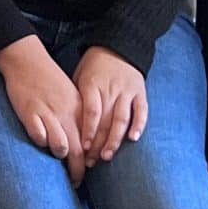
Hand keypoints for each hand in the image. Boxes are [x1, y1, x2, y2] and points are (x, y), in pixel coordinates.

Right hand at [0, 36, 86, 184]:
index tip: (88, 171)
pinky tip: (38, 140)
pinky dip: (40, 142)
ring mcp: (48, 113)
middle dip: (78, 171)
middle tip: (76, 183)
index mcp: (79, 109)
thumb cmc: (49, 80)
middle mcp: (67, 113)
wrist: (27, 60)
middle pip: (79, 151)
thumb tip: (84, 144)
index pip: (92, 142)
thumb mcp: (71, 96)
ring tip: (55, 160)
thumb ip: (78, 118)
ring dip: (59, 157)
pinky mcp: (29, 113)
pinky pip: (38, 137)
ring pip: (61, 147)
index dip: (91, 161)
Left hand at [70, 47, 149, 164]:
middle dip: (98, 143)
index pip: (91, 111)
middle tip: (91, 161)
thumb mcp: (79, 77)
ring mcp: (127, 91)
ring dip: (114, 139)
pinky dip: (138, 125)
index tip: (82, 148)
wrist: (117, 46)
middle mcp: (111, 89)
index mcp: (93, 85)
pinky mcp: (140, 92)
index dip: (87, 131)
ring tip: (107, 156)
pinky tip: (133, 139)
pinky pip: (141, 111)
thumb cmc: (93, 67)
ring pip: (122, 119)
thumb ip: (76, 99)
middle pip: (105, 120)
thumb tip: (66, 126)